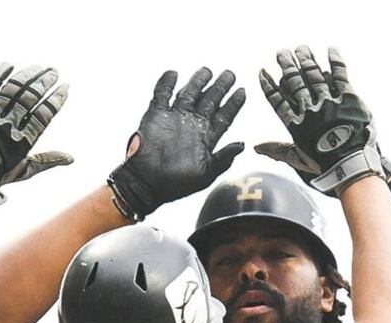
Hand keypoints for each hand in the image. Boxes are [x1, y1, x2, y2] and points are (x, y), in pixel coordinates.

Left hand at [0, 62, 71, 206]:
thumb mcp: (25, 170)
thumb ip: (47, 160)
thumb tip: (70, 158)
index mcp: (22, 141)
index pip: (43, 115)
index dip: (55, 100)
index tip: (64, 88)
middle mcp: (7, 125)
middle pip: (29, 97)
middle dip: (43, 82)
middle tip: (54, 72)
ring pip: (11, 90)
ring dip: (26, 76)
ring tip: (38, 67)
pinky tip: (9, 65)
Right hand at [108, 68, 245, 220]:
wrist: (147, 183)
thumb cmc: (176, 183)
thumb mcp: (206, 174)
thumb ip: (224, 158)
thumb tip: (242, 145)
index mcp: (206, 138)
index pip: (224, 116)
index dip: (233, 104)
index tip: (243, 91)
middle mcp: (192, 125)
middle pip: (209, 100)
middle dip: (220, 87)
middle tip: (230, 74)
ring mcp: (174, 118)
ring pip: (188, 93)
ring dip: (197, 81)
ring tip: (207, 71)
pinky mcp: (156, 115)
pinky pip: (161, 94)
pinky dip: (166, 82)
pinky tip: (173, 73)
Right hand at [255, 46, 381, 193]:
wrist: (351, 167)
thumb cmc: (324, 166)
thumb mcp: (297, 159)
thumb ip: (276, 150)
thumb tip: (256, 148)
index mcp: (296, 124)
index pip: (278, 101)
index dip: (269, 86)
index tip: (263, 73)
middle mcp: (310, 110)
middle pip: (295, 83)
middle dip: (287, 66)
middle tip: (281, 53)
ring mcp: (329, 103)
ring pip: (314, 76)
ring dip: (306, 61)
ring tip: (301, 49)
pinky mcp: (349, 99)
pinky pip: (341, 76)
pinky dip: (336, 62)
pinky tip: (330, 50)